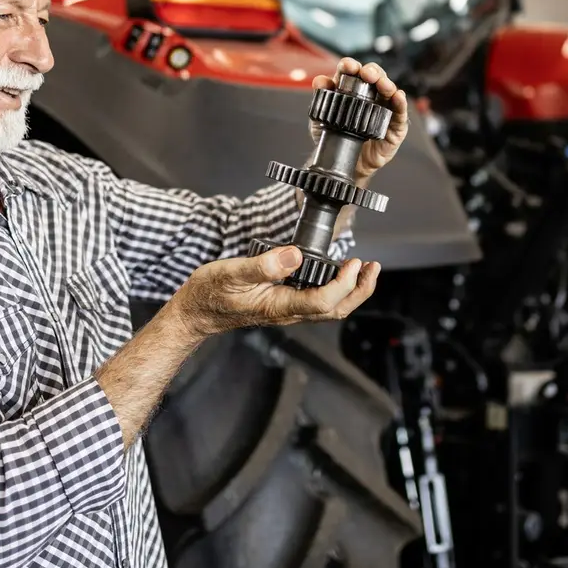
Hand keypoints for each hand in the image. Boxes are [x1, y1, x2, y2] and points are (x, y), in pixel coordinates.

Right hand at [172, 244, 379, 337]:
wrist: (195, 312)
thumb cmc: (210, 294)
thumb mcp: (231, 273)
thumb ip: (263, 266)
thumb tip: (294, 255)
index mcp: (279, 306)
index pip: (322, 301)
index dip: (343, 284)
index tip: (352, 263)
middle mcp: (288, 313)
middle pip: (335, 310)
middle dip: (359, 291)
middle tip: (372, 268)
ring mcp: (287, 311)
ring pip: (329, 308)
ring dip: (352, 290)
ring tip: (364, 269)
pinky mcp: (284, 304)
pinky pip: (317, 301)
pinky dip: (336, 288)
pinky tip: (337, 272)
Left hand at [309, 57, 408, 184]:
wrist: (345, 164)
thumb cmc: (337, 138)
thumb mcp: (323, 118)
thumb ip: (321, 98)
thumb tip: (320, 81)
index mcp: (352, 90)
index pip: (354, 72)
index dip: (351, 66)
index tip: (347, 66)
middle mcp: (371, 96)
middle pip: (375, 76)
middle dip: (372, 72)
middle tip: (365, 74)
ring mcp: (384, 109)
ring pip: (390, 90)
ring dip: (387, 84)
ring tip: (382, 84)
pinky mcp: (395, 126)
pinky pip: (401, 112)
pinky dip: (401, 102)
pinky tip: (398, 97)